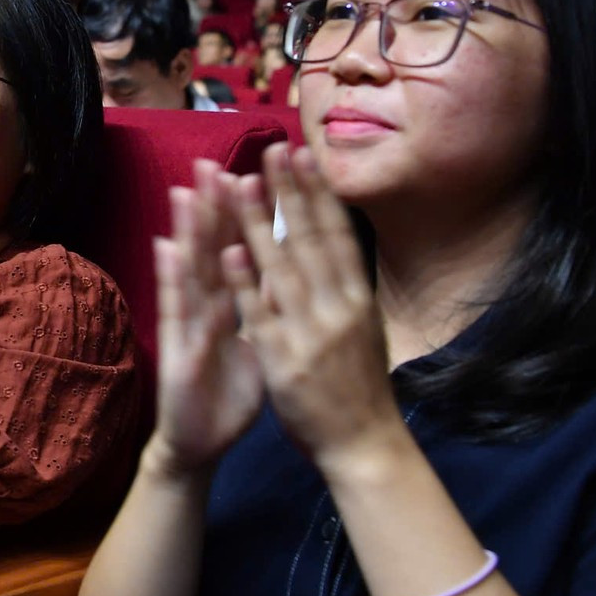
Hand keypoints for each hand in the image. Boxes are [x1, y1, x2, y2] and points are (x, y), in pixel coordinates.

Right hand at [145, 161, 267, 472]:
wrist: (198, 447)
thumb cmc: (228, 397)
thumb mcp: (259, 345)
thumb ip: (264, 308)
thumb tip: (285, 274)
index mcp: (229, 305)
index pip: (239, 249)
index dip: (247, 213)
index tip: (255, 170)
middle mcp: (205, 308)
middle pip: (210, 249)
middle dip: (212, 206)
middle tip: (211, 161)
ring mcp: (187, 326)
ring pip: (189, 271)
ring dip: (187, 230)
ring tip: (188, 188)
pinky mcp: (176, 351)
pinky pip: (177, 312)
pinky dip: (173, 278)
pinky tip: (168, 247)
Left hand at [218, 143, 403, 471]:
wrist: (364, 446)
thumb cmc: (360, 388)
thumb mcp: (363, 331)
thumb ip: (345, 292)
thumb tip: (336, 249)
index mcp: (358, 299)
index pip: (337, 234)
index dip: (319, 193)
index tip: (304, 155)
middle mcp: (338, 308)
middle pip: (311, 240)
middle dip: (289, 192)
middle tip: (272, 149)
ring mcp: (311, 332)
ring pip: (281, 268)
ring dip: (260, 223)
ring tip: (241, 183)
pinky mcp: (284, 359)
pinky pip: (260, 313)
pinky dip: (246, 281)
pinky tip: (231, 250)